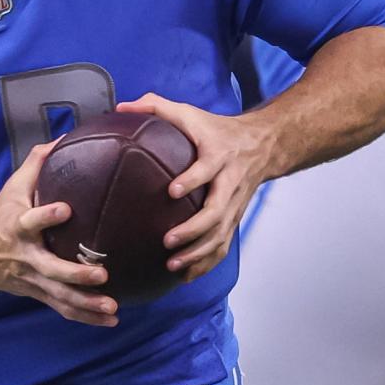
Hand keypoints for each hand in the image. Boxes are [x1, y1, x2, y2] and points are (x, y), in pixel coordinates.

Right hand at [0, 143, 117, 325]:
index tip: (66, 209)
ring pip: (59, 296)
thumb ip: (39, 163)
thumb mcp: (13, 187)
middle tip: (101, 274)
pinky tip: (111, 319)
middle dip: (75, 274)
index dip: (46, 216)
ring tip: (113, 307)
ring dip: (86, 304)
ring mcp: (32, 279)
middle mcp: (25, 256)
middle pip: (50, 269)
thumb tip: (69, 134)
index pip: (31, 220)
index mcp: (18, 227)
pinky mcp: (38, 294)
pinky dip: (87, 317)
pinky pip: (63, 308)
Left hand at [117, 93, 274, 281]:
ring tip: (172, 265)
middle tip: (167, 241)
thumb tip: (120, 107)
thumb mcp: (190, 113)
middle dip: (194, 229)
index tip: (172, 191)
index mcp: (219, 155)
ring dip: (198, 253)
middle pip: (217, 210)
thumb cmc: (217, 129)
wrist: (263, 144)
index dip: (192, 179)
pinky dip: (206, 263)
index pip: (208, 168)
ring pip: (221, 234)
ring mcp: (235, 204)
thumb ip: (156, 107)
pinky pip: (223, 246)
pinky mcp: (235, 218)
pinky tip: (185, 276)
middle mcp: (230, 181)